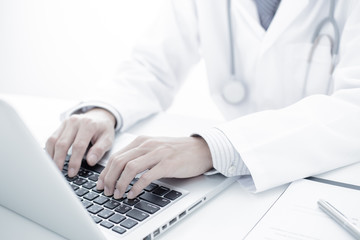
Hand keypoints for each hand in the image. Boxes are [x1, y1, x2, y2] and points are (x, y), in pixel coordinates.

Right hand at [46, 108, 115, 176]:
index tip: (72, 172)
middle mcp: (75, 121)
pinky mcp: (61, 125)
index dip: (74, 161)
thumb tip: (90, 162)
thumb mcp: (108, 139)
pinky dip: (49, 150)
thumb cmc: (103, 130)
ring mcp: (66, 122)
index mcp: (89, 125)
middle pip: (62, 143)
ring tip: (54, 168)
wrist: (99, 116)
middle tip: (59, 173)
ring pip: (53, 141)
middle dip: (59, 160)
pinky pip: (51, 138)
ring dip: (52, 156)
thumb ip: (100, 150)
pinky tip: (52, 159)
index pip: (78, 145)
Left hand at [96, 136, 212, 198]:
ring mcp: (158, 154)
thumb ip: (139, 155)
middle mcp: (147, 145)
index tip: (101, 184)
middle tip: (106, 191)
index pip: (116, 156)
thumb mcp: (155, 148)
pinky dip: (137, 187)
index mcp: (142, 141)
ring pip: (129, 168)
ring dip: (120, 184)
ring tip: (118, 194)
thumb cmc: (177, 151)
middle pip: (119, 162)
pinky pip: (147, 176)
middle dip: (109, 179)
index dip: (105, 172)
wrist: (201, 149)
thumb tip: (120, 171)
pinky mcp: (168, 164)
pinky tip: (133, 194)